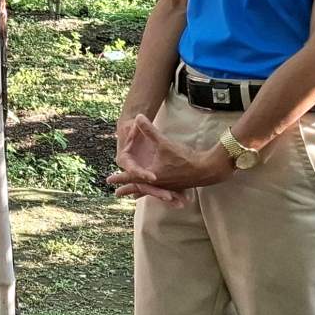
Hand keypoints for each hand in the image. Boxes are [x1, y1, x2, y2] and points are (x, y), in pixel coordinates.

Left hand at [108, 115, 231, 203]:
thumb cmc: (183, 158)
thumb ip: (150, 131)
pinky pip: (162, 191)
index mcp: (151, 175)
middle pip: (139, 188)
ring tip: (134, 197)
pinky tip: (158, 194)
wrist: (206, 169)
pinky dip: (156, 192)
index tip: (108, 181)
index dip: (119, 177)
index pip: (131, 176)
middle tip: (116, 194)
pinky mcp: (176, 186)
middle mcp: (158, 184)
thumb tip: (138, 117)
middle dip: (127, 189)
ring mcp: (168, 186)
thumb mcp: (163, 143)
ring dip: (141, 192)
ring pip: (151, 191)